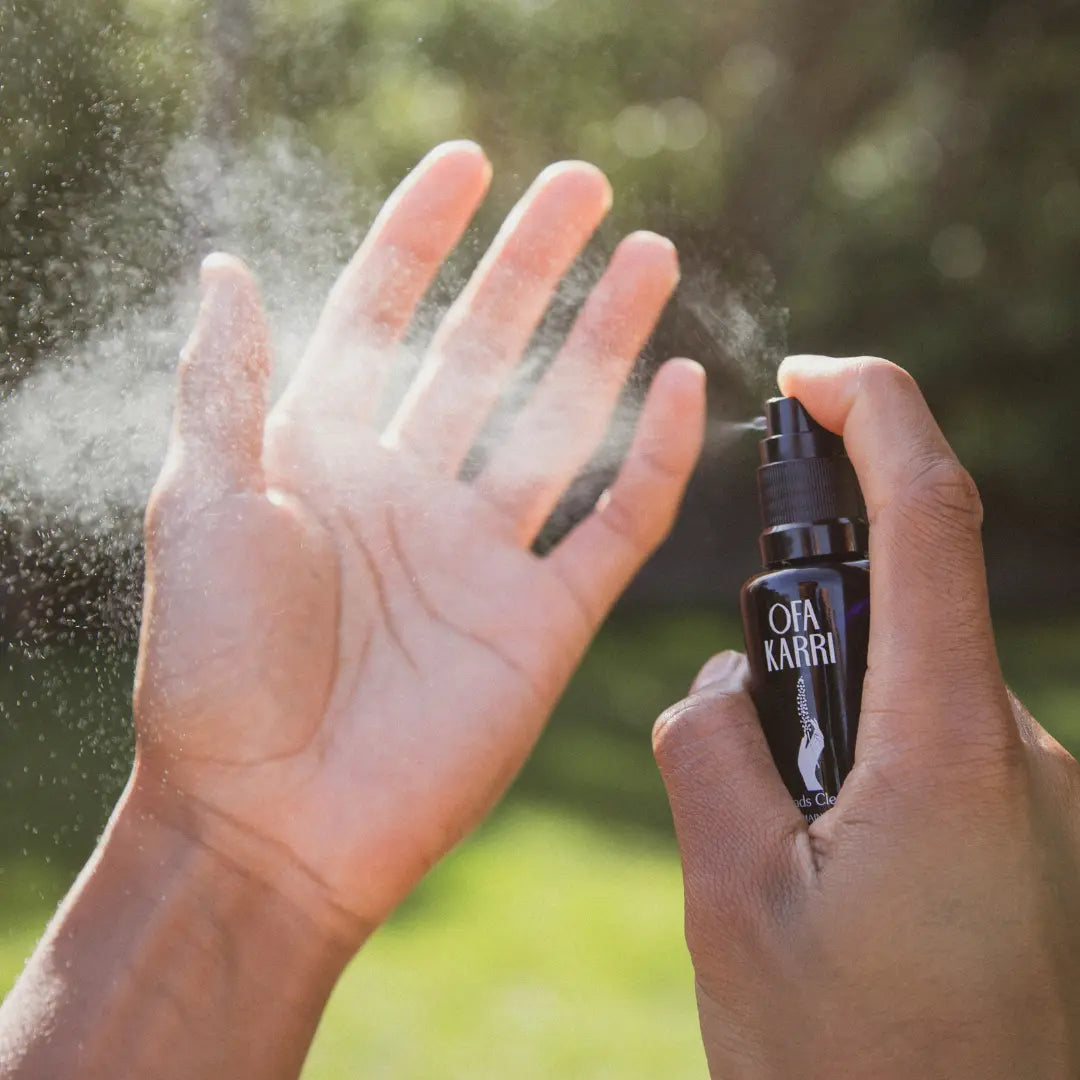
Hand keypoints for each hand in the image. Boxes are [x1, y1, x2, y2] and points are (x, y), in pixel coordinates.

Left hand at [133, 141, 704, 941]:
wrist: (273, 821)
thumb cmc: (214, 671)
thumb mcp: (201, 506)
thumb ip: (223, 385)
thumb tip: (224, 266)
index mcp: (322, 457)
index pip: (381, 316)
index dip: (421, 236)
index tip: (469, 162)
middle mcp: (408, 493)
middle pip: (485, 352)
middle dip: (533, 265)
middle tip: (586, 185)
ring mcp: (481, 555)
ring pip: (561, 422)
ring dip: (605, 340)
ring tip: (649, 254)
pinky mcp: (542, 619)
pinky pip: (616, 526)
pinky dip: (655, 463)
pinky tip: (681, 388)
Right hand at [653, 356, 1079, 1078]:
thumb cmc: (850, 1069)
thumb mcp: (734, 903)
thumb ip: (711, 753)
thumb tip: (718, 684)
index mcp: (949, 754)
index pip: (931, 519)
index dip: (877, 413)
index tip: (812, 375)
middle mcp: (1021, 756)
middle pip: (905, 611)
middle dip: (808, 637)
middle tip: (751, 756)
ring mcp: (1040, 798)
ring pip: (910, 690)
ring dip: (831, 726)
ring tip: (791, 861)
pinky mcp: (1035, 833)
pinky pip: (934, 747)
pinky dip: (866, 767)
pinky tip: (836, 876)